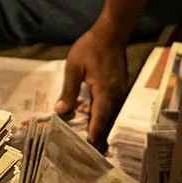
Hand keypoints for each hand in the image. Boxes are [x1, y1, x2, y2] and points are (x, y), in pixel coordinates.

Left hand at [56, 25, 129, 148]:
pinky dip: (103, 114)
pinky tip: (94, 119)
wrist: (112, 32)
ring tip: (90, 140)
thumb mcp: (74, 67)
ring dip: (100, 125)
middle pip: (106, 119)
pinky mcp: (119, 86)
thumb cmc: (91, 47)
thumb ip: (68, 91)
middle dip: (97, 134)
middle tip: (88, 150)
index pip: (99, 117)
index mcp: (104, 90)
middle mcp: (115, 93)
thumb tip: (61, 111)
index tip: (90, 147)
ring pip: (110, 113)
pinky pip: (111, 105)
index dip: (94, 133)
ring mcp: (119, 90)